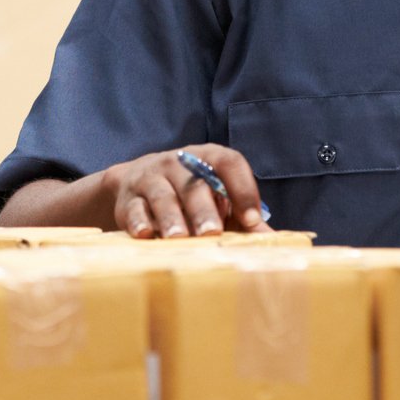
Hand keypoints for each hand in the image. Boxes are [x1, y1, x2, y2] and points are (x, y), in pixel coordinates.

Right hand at [101, 144, 268, 237]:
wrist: (136, 183)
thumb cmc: (189, 196)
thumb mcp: (217, 200)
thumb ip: (242, 219)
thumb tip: (271, 242)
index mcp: (208, 158)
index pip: (229, 163)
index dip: (243, 189)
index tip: (252, 220)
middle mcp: (179, 163)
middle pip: (194, 184)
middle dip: (204, 209)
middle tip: (212, 232)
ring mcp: (151, 178)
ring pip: (162, 195)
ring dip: (171, 217)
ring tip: (179, 237)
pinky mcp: (129, 199)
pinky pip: (134, 208)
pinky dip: (139, 222)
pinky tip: (146, 234)